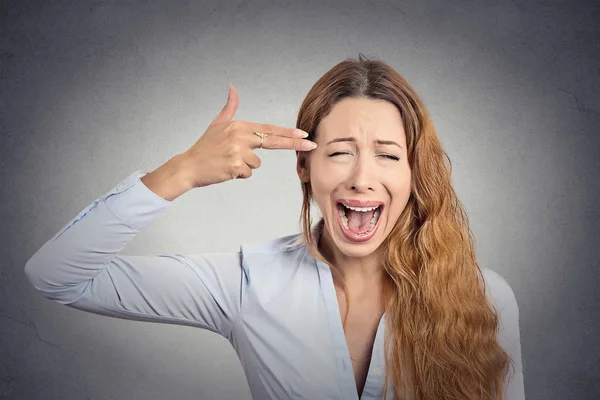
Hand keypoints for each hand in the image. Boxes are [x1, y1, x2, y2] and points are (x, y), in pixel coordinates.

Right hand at [180, 84, 317, 187]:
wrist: (189, 166)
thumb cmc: (205, 147)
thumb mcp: (217, 124)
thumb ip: (229, 108)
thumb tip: (233, 88)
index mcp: (239, 126)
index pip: (269, 129)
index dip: (288, 132)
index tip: (304, 134)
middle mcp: (240, 137)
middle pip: (273, 142)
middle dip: (295, 144)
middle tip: (312, 145)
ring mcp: (238, 152)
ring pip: (256, 163)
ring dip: (245, 166)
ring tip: (228, 162)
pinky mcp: (236, 167)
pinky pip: (248, 173)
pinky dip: (239, 174)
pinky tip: (226, 169)